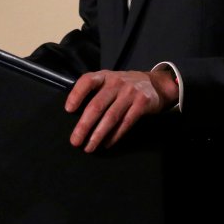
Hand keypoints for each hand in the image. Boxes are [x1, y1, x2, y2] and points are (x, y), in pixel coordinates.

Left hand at [64, 69, 178, 152]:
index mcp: (104, 76)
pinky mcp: (142, 103)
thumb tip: (74, 114)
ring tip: (89, 147)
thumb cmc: (124, 86)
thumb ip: (95, 91)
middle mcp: (116, 82)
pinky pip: (126, 122)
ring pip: (111, 116)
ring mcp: (130, 92)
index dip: (76, 94)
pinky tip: (106, 144)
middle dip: (84, 125)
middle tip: (75, 141)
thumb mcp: (109, 81)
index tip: (68, 110)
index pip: (87, 81)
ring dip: (98, 134)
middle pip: (97, 105)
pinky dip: (115, 135)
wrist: (155, 84)